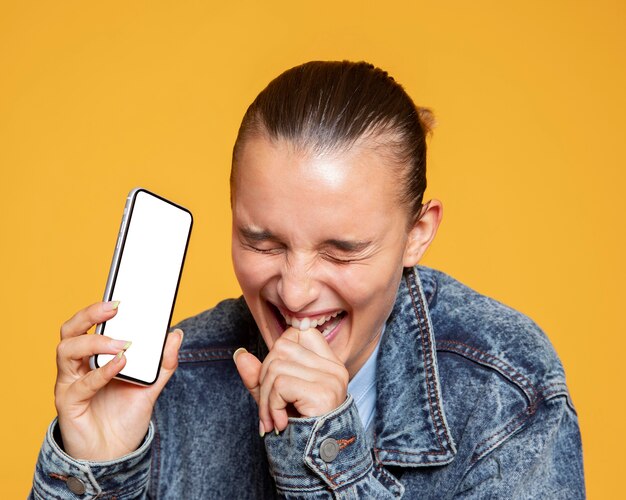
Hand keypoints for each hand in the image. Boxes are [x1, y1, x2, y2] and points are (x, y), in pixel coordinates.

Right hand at [54, 301, 182, 460]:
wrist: (115, 452)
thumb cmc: (125, 416)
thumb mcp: (151, 386)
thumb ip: (164, 362)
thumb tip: (176, 334)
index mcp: (92, 356)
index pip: (87, 324)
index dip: (97, 308)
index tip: (120, 297)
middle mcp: (76, 366)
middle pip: (70, 330)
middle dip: (89, 314)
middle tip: (114, 307)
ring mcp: (69, 383)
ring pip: (66, 350)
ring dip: (95, 341)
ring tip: (122, 343)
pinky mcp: (68, 403)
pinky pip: (80, 383)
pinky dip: (102, 371)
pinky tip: (121, 364)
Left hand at [234, 327, 348, 433]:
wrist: (316, 464)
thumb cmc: (300, 431)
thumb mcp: (276, 399)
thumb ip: (259, 376)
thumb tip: (240, 354)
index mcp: (328, 364)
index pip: (298, 332)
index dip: (278, 352)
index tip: (278, 384)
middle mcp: (334, 367)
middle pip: (281, 347)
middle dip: (264, 378)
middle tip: (269, 409)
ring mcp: (331, 379)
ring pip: (277, 365)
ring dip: (266, 397)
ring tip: (274, 419)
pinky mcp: (323, 393)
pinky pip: (280, 384)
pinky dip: (271, 406)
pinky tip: (281, 424)